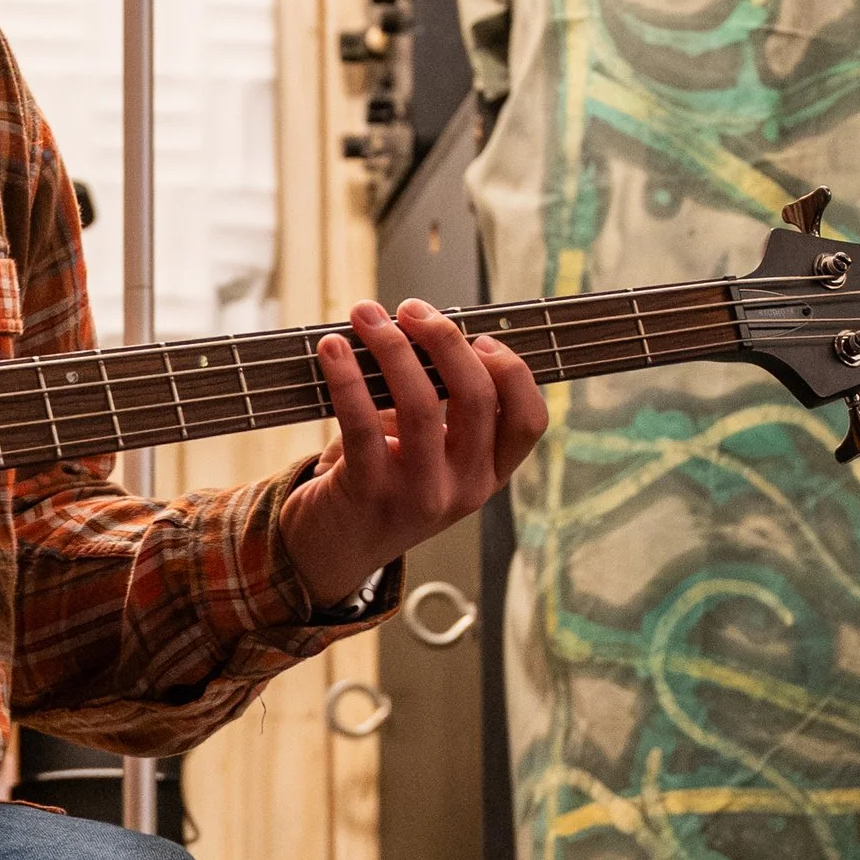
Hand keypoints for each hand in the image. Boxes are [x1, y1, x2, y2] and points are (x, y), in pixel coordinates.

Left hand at [276, 298, 546, 608]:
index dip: (512, 371)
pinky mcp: (368, 493)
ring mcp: (419, 494)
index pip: (529, 420)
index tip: (480, 336)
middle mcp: (464, 487)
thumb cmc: (381, 483)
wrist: (331, 550)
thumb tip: (423, 328)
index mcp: (487, 474)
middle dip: (444, 338)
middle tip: (410, 308)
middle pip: (476, 397)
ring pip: (420, 404)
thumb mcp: (427, 454)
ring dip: (390, 347)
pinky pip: (360, 422)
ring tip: (364, 315)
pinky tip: (330, 350)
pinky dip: (345, 376)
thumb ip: (438, 406)